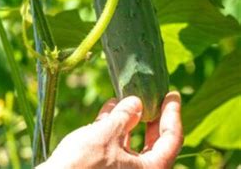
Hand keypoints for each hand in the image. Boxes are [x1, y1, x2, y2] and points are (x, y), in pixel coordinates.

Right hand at [38, 92, 182, 168]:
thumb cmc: (83, 163)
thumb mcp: (107, 134)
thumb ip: (125, 116)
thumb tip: (136, 102)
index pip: (172, 139)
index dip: (172, 113)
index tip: (172, 94)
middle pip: (155, 143)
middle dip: (150, 117)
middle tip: (152, 95)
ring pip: (132, 144)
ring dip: (128, 120)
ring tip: (125, 97)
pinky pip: (116, 148)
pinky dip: (114, 129)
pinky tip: (108, 110)